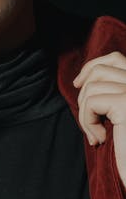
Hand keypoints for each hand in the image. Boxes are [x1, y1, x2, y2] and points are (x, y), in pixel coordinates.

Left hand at [73, 50, 125, 186]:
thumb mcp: (120, 116)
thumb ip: (112, 93)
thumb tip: (85, 78)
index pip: (116, 58)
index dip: (93, 67)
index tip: (78, 84)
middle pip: (103, 68)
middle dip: (85, 90)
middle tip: (86, 117)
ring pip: (93, 86)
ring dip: (85, 112)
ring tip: (96, 134)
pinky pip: (91, 102)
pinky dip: (87, 121)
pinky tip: (99, 140)